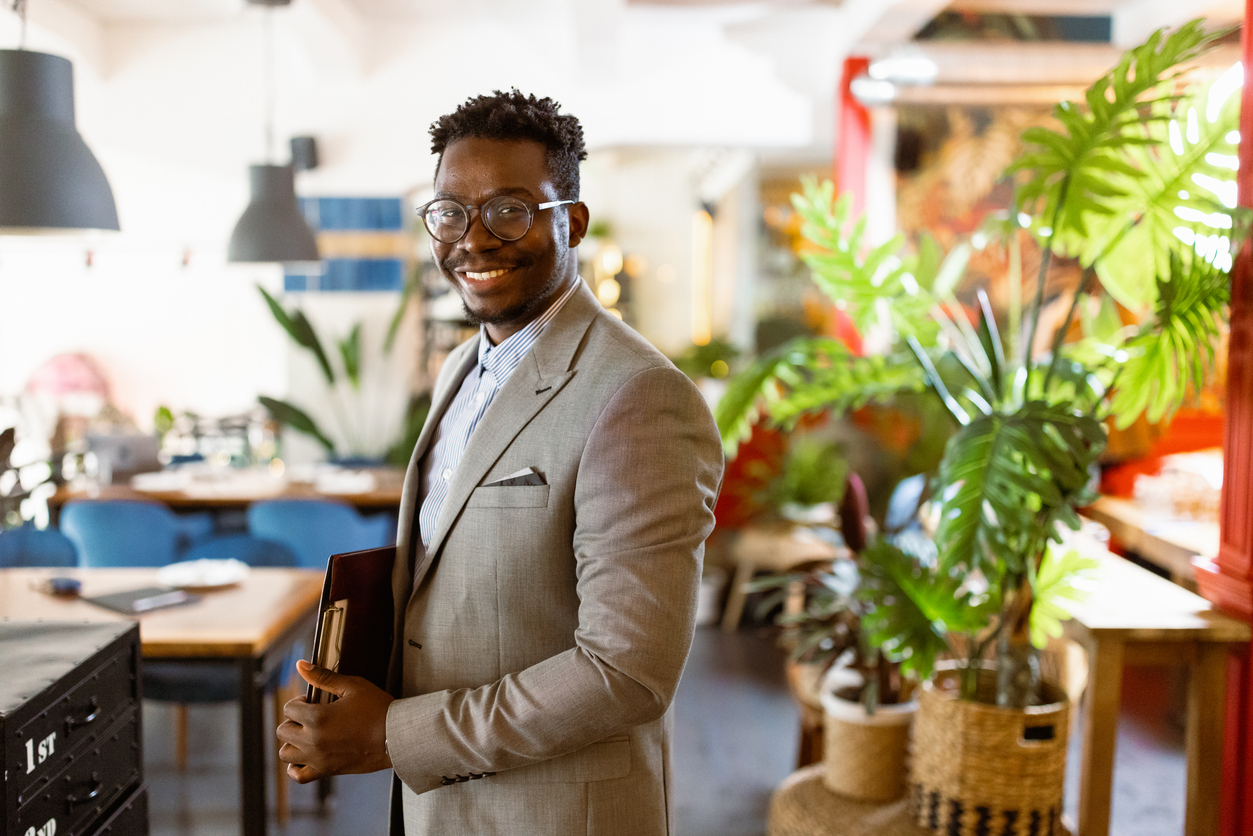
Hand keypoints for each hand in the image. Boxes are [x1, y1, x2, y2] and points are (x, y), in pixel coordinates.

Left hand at [276, 660, 394, 782]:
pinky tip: (304, 757)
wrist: (397, 736)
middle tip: (311, 716)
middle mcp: (313, 740)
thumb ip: (323, 676)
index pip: (289, 708)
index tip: (313, 701)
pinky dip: (295, 768)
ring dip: (292, 742)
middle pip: (283, 730)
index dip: (300, 701)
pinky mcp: (327, 771)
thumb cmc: (378, 709)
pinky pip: (299, 775)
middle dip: (294, 720)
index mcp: (317, 717)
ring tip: (308, 735)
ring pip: (285, 753)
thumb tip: (301, 664)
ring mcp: (318, 758)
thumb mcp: (352, 686)